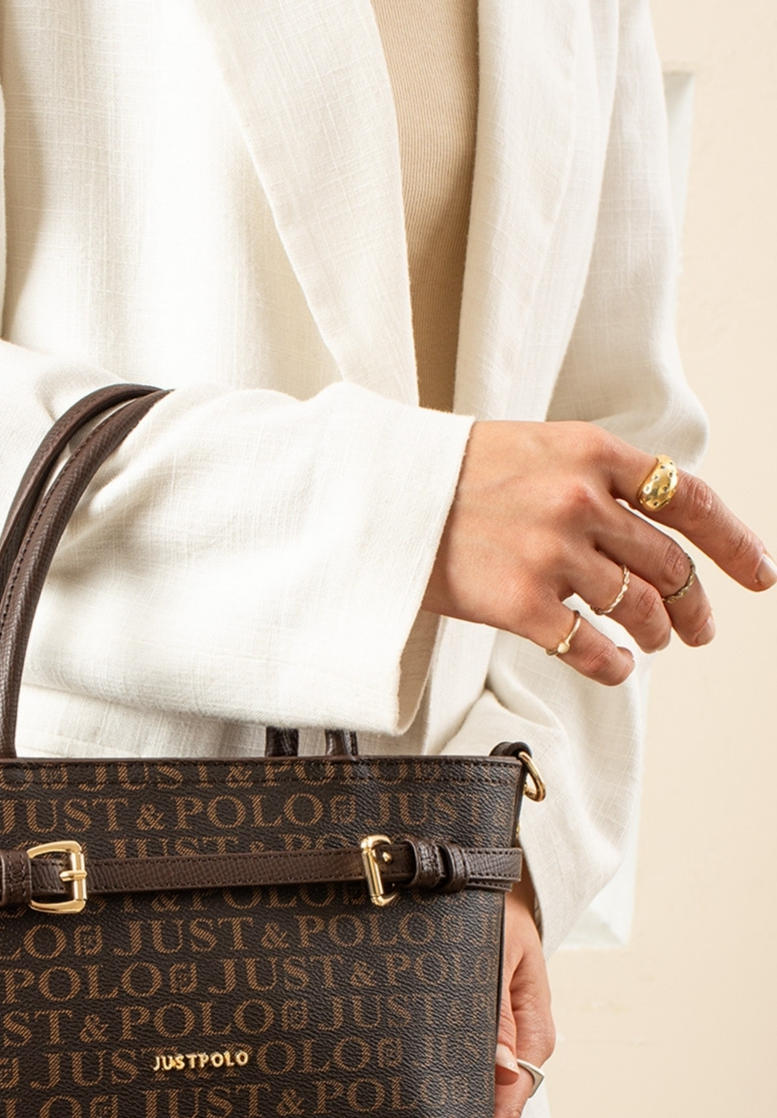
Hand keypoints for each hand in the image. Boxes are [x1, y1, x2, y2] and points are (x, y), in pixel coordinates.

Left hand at [368, 881, 553, 1117]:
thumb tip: (501, 1069)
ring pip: (444, 1117)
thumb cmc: (489, 905)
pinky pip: (427, 1091)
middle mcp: (501, 1052)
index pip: (503, 1109)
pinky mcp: (441, 1043)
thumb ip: (498, 1006)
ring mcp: (471, 1051)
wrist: (466, 873)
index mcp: (527, 1033)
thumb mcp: (501, 944)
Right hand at [423, 420, 774, 685]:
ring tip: (650, 646)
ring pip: (637, 607)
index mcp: (593, 453)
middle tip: (697, 630)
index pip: (689, 499)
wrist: (379, 497)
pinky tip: (616, 667)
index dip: (734, 543)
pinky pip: (590, 648)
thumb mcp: (535, 449)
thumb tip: (649, 528)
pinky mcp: (519, 603)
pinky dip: (613, 665)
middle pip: (670, 564)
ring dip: (654, 635)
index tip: (759, 575)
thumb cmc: (451, 477)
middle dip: (693, 606)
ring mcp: (552, 553)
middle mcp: (582, 500)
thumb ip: (594, 478)